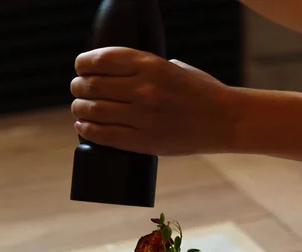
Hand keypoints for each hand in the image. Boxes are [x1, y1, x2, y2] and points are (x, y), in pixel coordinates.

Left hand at [70, 47, 234, 154]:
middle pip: (94, 86)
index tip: (80, 68)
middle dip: (79, 88)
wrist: (225, 121)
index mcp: (151, 65)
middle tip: (77, 91)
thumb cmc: (202, 93)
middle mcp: (143, 89)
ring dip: (79, 109)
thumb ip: (149, 70)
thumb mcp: (176, 68)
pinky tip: (83, 127)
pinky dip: (89, 130)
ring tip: (78, 110)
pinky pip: (106, 136)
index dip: (84, 64)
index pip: (102, 60)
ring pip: (95, 111)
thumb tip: (123, 76)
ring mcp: (143, 117)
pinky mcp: (145, 141)